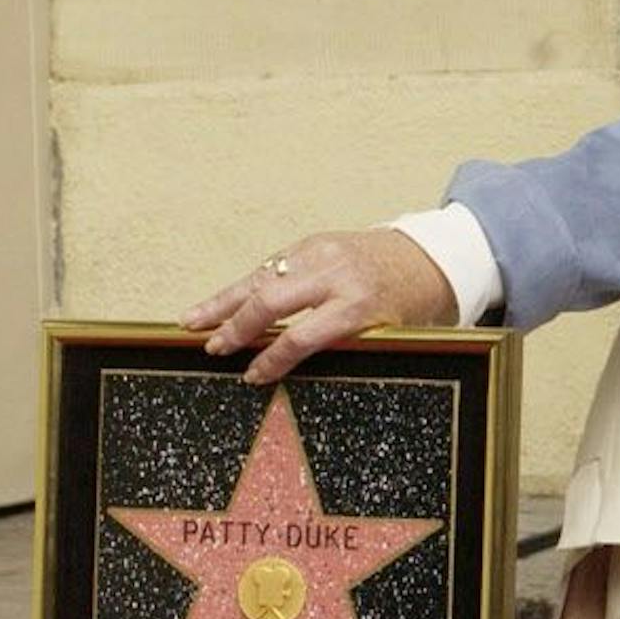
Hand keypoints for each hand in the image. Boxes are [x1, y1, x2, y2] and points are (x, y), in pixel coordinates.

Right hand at [182, 228, 457, 384]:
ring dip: (223, 301)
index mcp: (359, 304)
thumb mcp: (388, 332)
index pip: (303, 336)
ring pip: (261, 277)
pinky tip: (218, 301)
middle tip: (212, 348)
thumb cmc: (410, 303)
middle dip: (236, 327)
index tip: (252, 376)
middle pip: (271, 301)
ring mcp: (320, 253)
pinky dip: (242, 284)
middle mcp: (335, 274)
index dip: (273, 359)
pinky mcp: (311, 242)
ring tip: (191, 321)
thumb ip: (344, 343)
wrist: (428, 256)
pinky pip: (269, 265)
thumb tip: (294, 366)